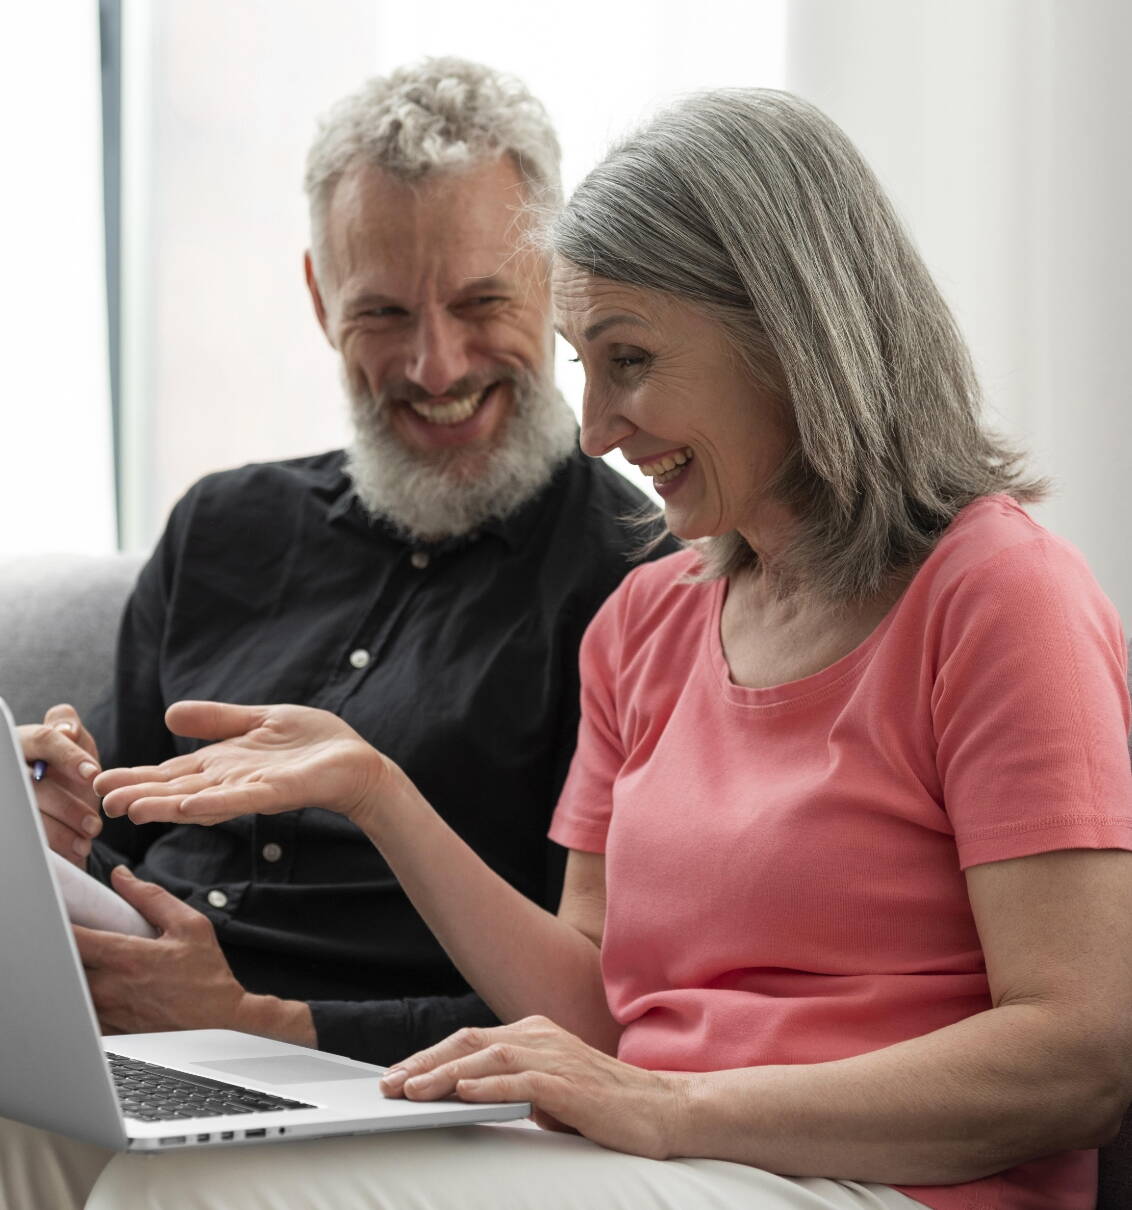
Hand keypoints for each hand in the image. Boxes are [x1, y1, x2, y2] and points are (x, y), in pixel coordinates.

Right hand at [18, 704, 102, 867]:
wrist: (66, 813)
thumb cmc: (70, 772)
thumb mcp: (74, 743)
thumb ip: (69, 726)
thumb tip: (66, 729)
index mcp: (22, 742)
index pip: (42, 739)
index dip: (68, 756)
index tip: (93, 775)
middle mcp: (10, 770)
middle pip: (33, 785)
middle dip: (67, 807)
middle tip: (93, 824)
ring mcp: (10, 802)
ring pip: (28, 816)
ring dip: (61, 832)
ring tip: (86, 841)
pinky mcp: (11, 827)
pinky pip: (27, 838)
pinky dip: (53, 847)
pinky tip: (73, 852)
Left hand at [76, 866, 314, 1044]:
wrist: (220, 1019)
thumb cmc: (207, 973)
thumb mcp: (189, 924)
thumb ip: (151, 897)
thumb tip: (121, 876)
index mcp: (128, 957)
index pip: (74, 938)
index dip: (57, 924)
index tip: (55, 913)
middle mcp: (112, 987)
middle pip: (64, 967)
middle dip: (62, 949)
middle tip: (70, 936)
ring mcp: (108, 1013)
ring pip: (70, 991)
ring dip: (73, 974)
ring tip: (88, 962)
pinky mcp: (111, 1031)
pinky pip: (83, 1014)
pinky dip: (82, 999)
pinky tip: (98, 988)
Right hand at [93, 701, 390, 828]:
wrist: (356, 761)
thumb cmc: (312, 744)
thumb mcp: (258, 720)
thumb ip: (217, 719)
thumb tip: (169, 715)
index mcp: (223, 764)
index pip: (172, 773)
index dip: (138, 776)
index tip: (100, 781)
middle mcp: (231, 781)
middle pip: (178, 790)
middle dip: (140, 795)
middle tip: (100, 800)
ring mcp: (253, 789)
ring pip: (202, 799)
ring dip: (167, 805)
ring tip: (131, 809)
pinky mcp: (279, 793)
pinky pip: (243, 799)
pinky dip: (216, 804)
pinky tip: (189, 806)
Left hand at [380, 1016, 688, 1159]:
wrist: (662, 1110)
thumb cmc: (606, 1104)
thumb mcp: (551, 1089)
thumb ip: (516, 1086)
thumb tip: (472, 1096)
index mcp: (536, 1034)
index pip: (472, 1040)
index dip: (431, 1056)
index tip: (398, 1074)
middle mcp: (541, 1036)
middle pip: (470, 1042)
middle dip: (425, 1062)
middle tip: (389, 1083)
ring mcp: (556, 1057)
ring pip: (488, 1058)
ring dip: (445, 1074)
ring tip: (413, 1090)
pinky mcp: (570, 1084)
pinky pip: (521, 1081)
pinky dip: (488, 1086)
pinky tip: (463, 1093)